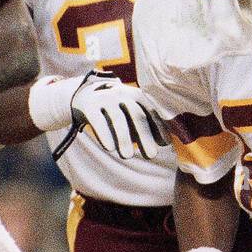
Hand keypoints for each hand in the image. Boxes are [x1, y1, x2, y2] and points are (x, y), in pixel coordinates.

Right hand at [32, 70, 167, 159]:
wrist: (85, 95)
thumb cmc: (116, 110)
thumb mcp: (131, 112)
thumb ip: (147, 125)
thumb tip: (166, 142)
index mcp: (138, 95)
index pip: (152, 111)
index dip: (159, 128)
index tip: (165, 144)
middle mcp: (123, 94)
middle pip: (137, 116)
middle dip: (145, 136)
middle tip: (152, 155)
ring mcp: (106, 98)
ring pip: (118, 119)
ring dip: (124, 139)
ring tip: (128, 156)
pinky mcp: (89, 106)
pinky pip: (98, 120)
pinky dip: (104, 134)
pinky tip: (110, 148)